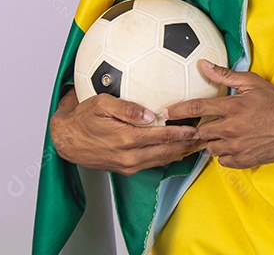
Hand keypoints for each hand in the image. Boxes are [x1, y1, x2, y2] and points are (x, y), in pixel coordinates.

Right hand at [49, 90, 202, 175]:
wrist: (66, 141)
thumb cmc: (83, 118)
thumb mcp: (101, 104)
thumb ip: (127, 108)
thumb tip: (150, 114)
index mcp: (127, 139)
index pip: (162, 137)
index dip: (183, 132)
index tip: (199, 126)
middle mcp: (130, 156)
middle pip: (168, 152)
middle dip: (189, 145)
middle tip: (207, 136)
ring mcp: (128, 165)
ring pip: (162, 161)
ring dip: (181, 153)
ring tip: (198, 144)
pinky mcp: (126, 169)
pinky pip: (152, 163)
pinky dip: (168, 157)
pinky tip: (177, 150)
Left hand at [163, 60, 273, 168]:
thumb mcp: (253, 83)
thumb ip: (225, 76)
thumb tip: (203, 65)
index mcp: (233, 108)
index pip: (197, 109)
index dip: (178, 110)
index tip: (166, 112)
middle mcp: (232, 129)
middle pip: (199, 131)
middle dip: (195, 128)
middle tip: (195, 125)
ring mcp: (238, 147)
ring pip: (209, 147)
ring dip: (211, 141)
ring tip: (221, 132)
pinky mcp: (244, 161)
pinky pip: (222, 160)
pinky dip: (223, 153)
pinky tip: (232, 144)